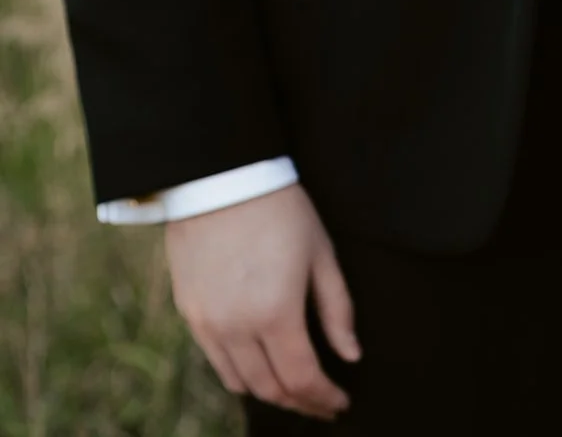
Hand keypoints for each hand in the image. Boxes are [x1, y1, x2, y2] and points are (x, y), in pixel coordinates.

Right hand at [166, 184, 359, 419]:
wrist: (220, 182)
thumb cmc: (281, 212)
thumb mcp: (322, 256)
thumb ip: (337, 310)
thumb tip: (351, 355)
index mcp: (275, 314)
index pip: (302, 378)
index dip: (324, 398)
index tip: (341, 403)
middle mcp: (236, 328)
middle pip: (270, 389)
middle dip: (301, 403)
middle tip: (323, 403)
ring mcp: (206, 324)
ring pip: (240, 383)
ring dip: (271, 393)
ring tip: (296, 389)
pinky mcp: (187, 314)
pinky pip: (216, 361)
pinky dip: (242, 375)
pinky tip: (262, 365)